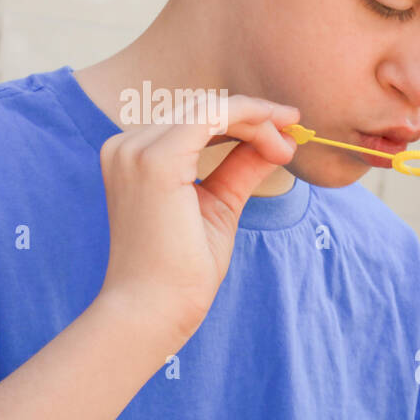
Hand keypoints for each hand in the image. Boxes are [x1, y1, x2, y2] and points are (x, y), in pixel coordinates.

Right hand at [95, 93, 299, 341]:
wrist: (153, 312)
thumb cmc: (180, 272)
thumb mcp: (218, 206)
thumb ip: (238, 168)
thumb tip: (275, 140)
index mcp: (132, 157)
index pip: (191, 119)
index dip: (241, 118)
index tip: (282, 131)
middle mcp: (126, 146)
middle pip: (200, 107)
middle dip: (253, 116)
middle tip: (293, 134)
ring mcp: (136, 150)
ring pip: (209, 107)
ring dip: (256, 119)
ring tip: (287, 144)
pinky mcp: (155, 159)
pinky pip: (211, 115)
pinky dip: (249, 119)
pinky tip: (276, 140)